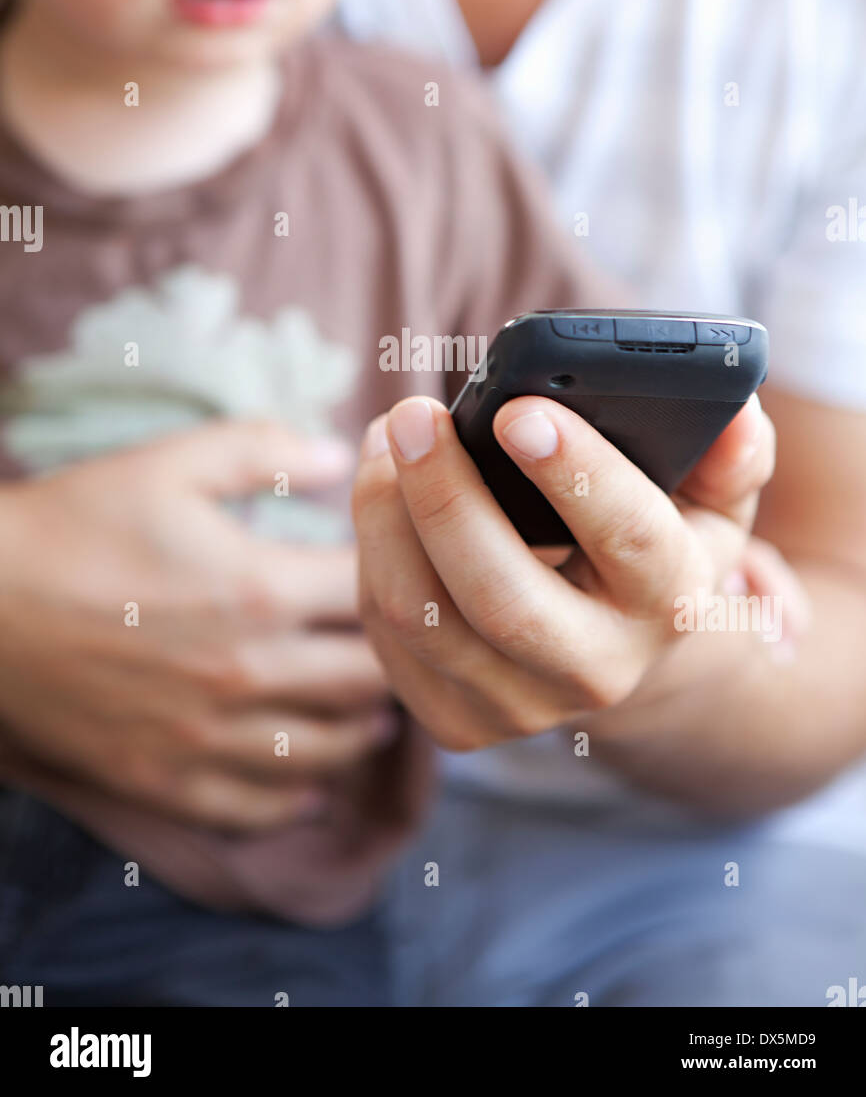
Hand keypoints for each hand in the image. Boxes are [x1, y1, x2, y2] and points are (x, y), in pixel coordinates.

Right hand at [0, 422, 396, 830]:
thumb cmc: (74, 525)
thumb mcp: (170, 463)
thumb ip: (264, 449)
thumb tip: (343, 458)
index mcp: (261, 587)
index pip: (377, 592)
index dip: (402, 579)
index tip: (404, 576)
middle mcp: (249, 670)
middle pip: (368, 679)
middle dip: (396, 660)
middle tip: (407, 651)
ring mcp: (209, 734)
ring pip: (327, 749)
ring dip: (362, 729)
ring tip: (374, 713)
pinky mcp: (167, 779)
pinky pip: (257, 804)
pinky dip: (297, 794)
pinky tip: (311, 780)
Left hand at [352, 393, 775, 749]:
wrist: (614, 651)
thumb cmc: (650, 548)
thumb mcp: (708, 505)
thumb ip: (727, 456)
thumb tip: (734, 415)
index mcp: (670, 603)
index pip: (631, 537)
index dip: (576, 471)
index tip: (520, 409)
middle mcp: (598, 671)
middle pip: (501, 596)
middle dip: (446, 497)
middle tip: (413, 416)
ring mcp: (519, 707)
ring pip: (421, 614)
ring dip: (385, 514)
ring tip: (388, 437)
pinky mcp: (453, 721)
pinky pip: (387, 629)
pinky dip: (372, 547)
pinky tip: (384, 492)